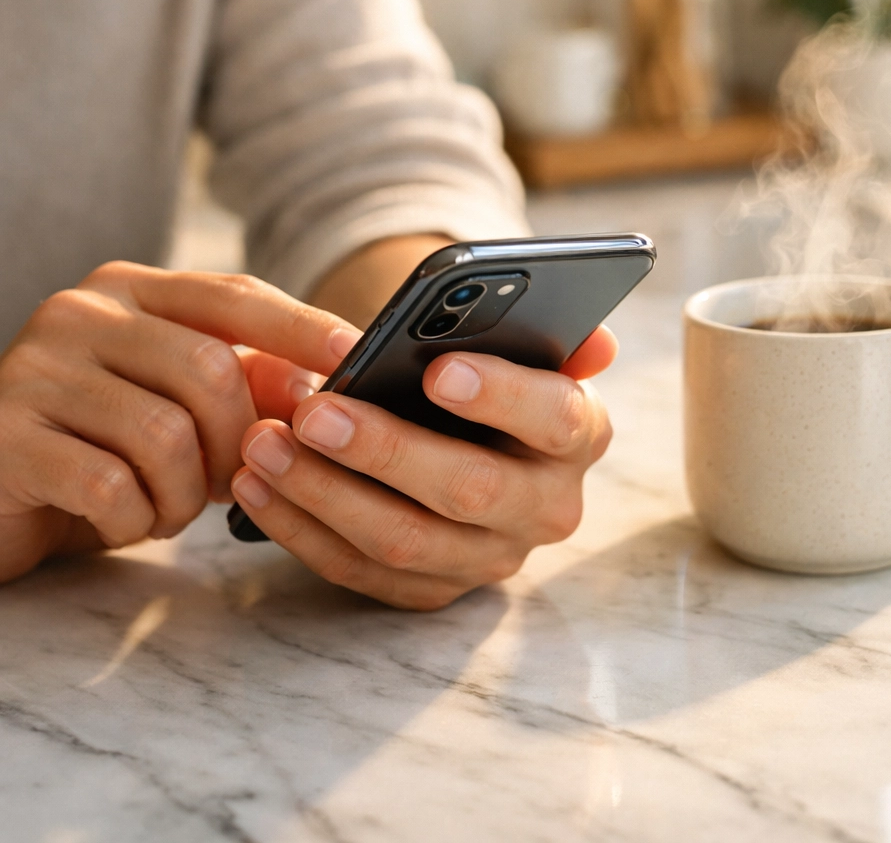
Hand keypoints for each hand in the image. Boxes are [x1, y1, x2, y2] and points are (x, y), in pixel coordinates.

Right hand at [0, 262, 359, 582]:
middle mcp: (81, 313)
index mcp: (133, 291)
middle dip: (239, 441)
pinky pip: (109, 484)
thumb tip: (324, 390)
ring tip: (169, 507)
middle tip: (233, 480)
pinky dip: (137, 518)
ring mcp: (35, 369)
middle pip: (209, 369)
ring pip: (165, 432)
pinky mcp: (4, 435)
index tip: (357, 355)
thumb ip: (249, 384)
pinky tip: (127, 519)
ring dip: (185, 492)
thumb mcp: (182, 407)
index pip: (235, 295)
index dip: (302, 327)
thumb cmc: (104, 445)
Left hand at [229, 326, 618, 609]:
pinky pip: (360, 572)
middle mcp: (546, 506)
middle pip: (469, 489)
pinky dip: (302, 530)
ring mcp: (489, 557)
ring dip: (325, 493)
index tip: (438, 370)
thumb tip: (598, 343)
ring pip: (404, 540)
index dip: (501, 396)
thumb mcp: (523, 348)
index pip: (555, 417)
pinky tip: (257, 487)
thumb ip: (551, 335)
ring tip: (264, 444)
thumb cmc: (488, 378)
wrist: (470, 437)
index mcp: (578, 434)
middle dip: (385, 450)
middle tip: (315, 412)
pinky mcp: (433, 590)